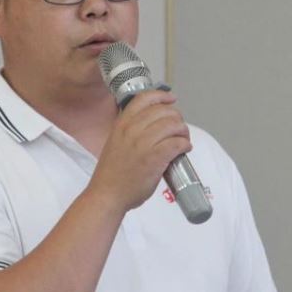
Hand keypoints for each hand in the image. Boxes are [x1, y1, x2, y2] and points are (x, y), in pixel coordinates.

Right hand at [88, 90, 190, 212]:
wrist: (107, 194)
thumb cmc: (111, 173)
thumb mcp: (115, 142)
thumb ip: (130, 131)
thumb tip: (153, 126)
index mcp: (121, 124)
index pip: (144, 98)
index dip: (161, 96)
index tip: (170, 99)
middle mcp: (132, 129)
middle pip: (163, 111)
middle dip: (176, 118)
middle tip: (179, 128)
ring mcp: (143, 143)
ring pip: (173, 125)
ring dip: (183, 131)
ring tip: (183, 139)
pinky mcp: (154, 158)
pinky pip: (177, 143)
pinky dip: (185, 144)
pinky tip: (184, 149)